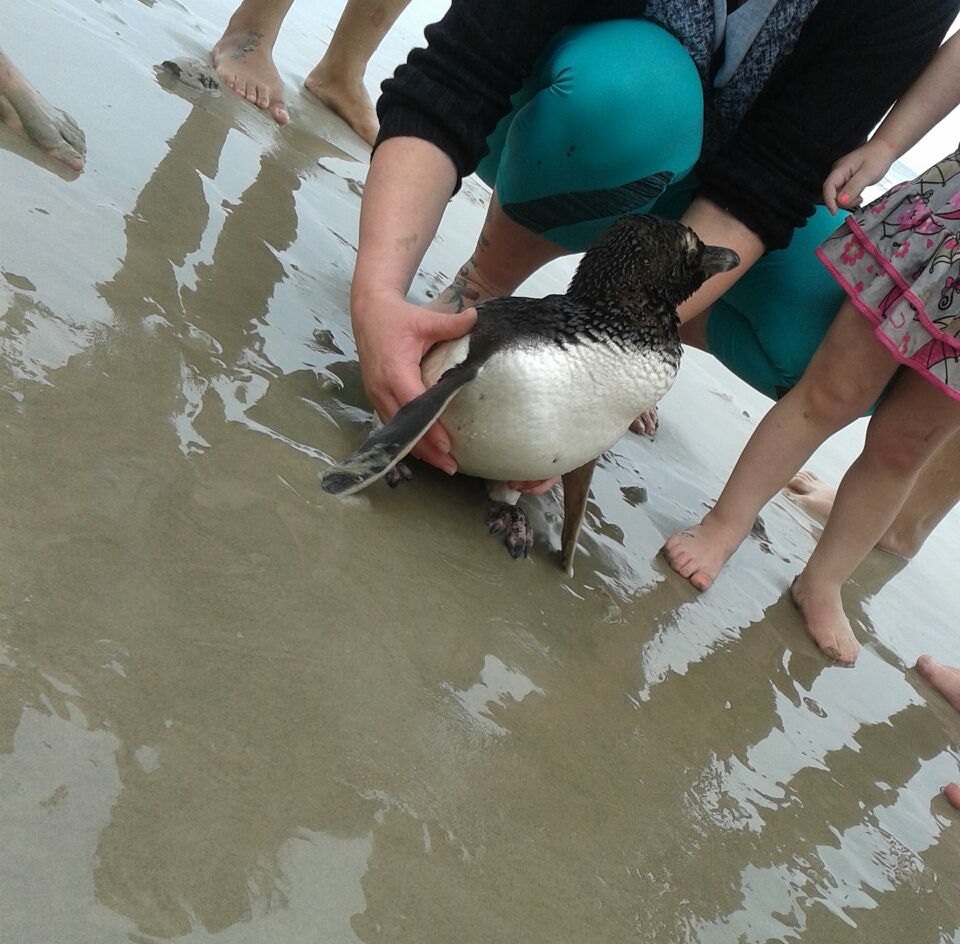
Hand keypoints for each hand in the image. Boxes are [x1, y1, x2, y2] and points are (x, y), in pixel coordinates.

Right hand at [351, 292, 476, 473]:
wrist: (367, 312)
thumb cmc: (395, 317)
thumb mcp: (424, 318)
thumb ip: (450, 323)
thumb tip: (475, 318)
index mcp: (394, 369)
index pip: (413, 404)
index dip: (429, 426)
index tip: (447, 444)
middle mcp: (381, 387)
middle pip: (404, 425)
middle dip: (426, 448)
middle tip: (450, 465)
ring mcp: (375, 394)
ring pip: (396, 429)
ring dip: (417, 448)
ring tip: (442, 464)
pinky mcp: (375, 396)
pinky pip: (391, 423)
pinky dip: (407, 438)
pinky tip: (424, 450)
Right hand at [822, 140, 895, 213]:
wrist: (886, 148)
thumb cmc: (878, 157)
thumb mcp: (868, 174)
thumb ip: (853, 187)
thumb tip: (841, 201)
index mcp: (840, 168)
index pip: (828, 186)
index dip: (829, 201)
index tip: (834, 212)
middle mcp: (838, 172)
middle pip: (832, 192)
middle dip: (841, 201)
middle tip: (858, 200)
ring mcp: (842, 176)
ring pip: (837, 194)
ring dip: (847, 200)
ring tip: (860, 197)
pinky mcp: (846, 179)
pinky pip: (843, 192)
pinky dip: (850, 197)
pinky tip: (859, 195)